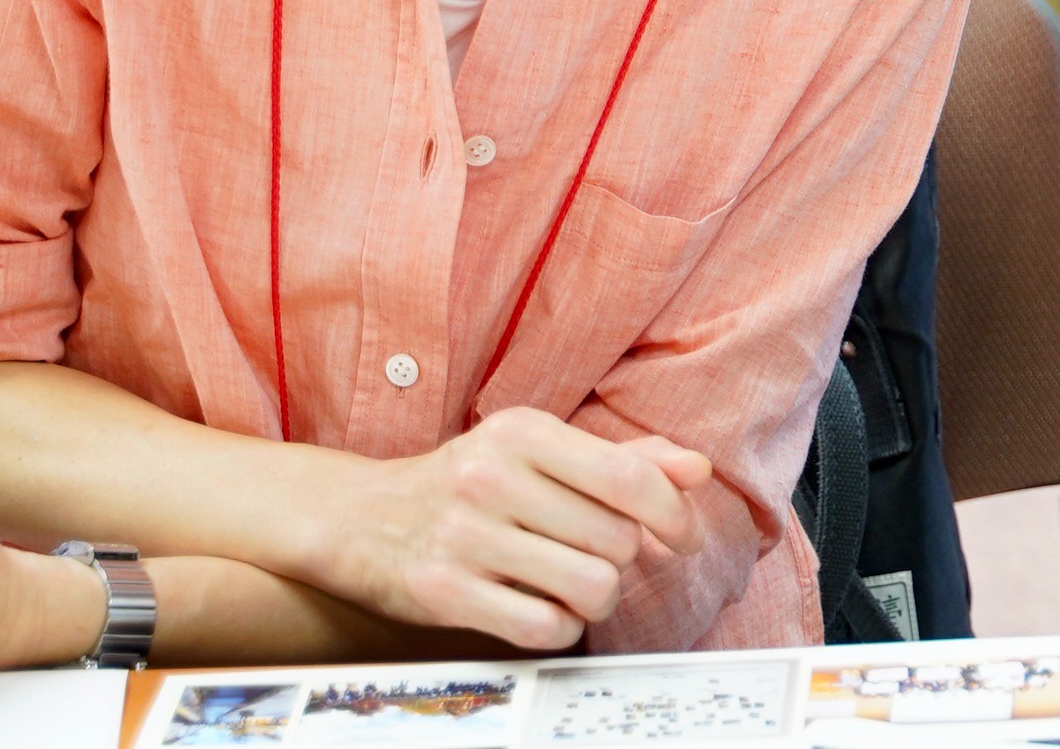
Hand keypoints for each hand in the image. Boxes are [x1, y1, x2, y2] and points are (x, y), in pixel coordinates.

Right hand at [305, 406, 711, 648]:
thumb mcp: (538, 453)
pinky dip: (562, 628)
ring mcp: (463, 536)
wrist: (362, 519)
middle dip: (625, 560)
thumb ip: (622, 460)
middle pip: (614, 538)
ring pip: (589, 586)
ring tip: (581, 590)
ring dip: (599, 600)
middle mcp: (491, 478)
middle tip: (601, 560)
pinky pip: (544, 627)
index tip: (683, 538)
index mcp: (523, 432)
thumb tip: (697, 470)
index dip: (673, 515)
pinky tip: (546, 611)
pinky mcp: (443, 592)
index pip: (629, 477)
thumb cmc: (469, 484)